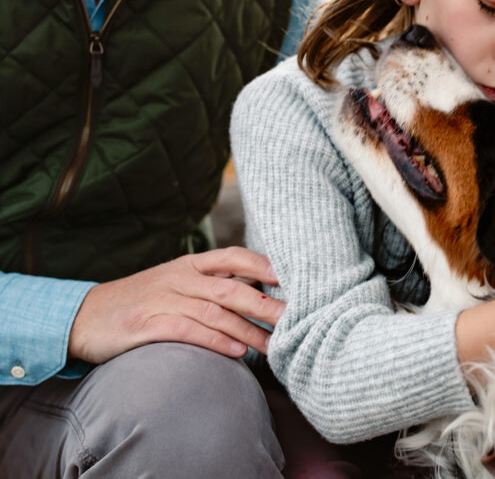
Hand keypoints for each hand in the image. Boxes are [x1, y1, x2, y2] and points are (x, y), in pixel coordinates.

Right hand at [68, 246, 284, 363]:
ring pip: (215, 313)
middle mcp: (179, 278)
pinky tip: (236, 353)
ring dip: (248, 331)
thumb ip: (213, 284)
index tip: (292, 277)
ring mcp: (162, 301)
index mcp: (189, 265)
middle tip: (294, 318)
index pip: (233, 257)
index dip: (263, 264)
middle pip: (231, 288)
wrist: (85, 317)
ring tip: (273, 346)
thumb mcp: (177, 283)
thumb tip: (260, 287)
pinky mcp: (146, 325)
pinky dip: (216, 342)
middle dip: (266, 303)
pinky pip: (188, 331)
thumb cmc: (142, 302)